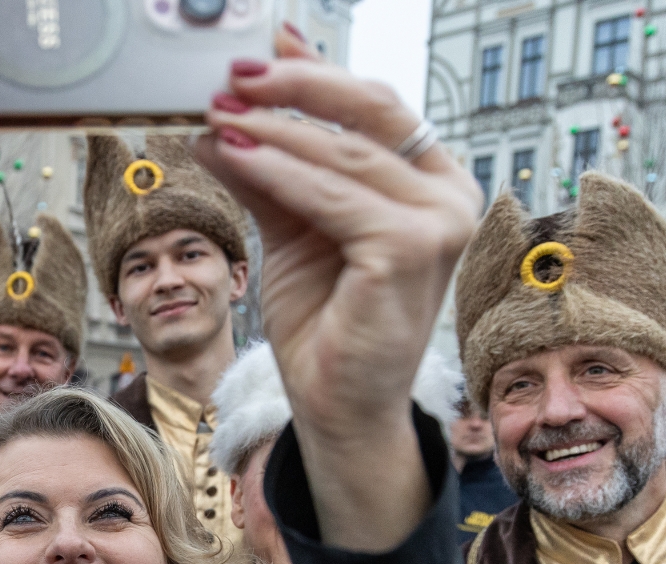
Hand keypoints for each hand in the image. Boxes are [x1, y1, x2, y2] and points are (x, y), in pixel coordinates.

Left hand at [199, 30, 482, 550]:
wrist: (335, 404)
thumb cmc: (324, 321)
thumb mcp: (290, 226)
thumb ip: (270, 167)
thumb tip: (226, 114)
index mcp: (430, 182)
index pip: (373, 107)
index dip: (313, 75)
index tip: (257, 58)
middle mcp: (448, 195)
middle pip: (366, 113)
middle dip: (291, 90)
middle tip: (229, 80)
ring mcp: (438, 222)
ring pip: (342, 154)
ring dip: (271, 129)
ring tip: (218, 116)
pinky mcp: (410, 249)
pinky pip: (331, 196)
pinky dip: (277, 171)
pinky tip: (234, 154)